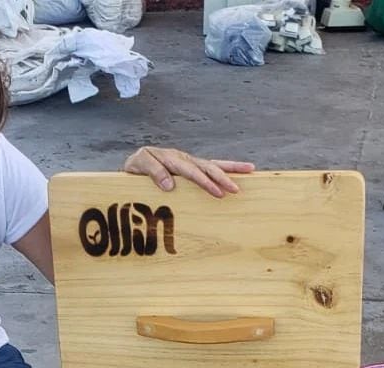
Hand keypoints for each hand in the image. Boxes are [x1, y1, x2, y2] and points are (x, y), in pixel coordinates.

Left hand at [124, 146, 254, 196]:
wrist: (133, 163)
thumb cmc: (135, 167)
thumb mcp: (137, 167)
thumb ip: (153, 172)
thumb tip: (170, 185)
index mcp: (171, 159)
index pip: (191, 171)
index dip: (205, 182)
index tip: (218, 192)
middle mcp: (183, 158)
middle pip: (206, 166)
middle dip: (222, 177)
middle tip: (236, 189)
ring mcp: (189, 161)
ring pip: (212, 163)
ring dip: (230, 169)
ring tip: (250, 170)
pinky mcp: (191, 166)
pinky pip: (210, 167)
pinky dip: (225, 168)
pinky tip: (240, 171)